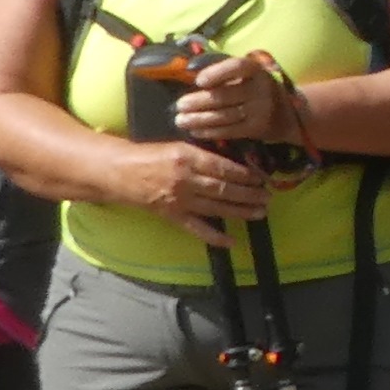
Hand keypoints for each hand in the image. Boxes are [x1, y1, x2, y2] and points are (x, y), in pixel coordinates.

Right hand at [117, 137, 275, 246]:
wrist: (121, 172)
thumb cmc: (151, 156)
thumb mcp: (178, 147)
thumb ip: (203, 155)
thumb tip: (233, 163)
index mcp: (187, 158)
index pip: (222, 168)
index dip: (244, 174)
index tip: (260, 177)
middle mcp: (185, 180)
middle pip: (223, 189)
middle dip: (249, 194)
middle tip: (267, 196)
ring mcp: (179, 200)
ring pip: (216, 207)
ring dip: (241, 211)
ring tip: (260, 212)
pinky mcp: (173, 216)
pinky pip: (197, 228)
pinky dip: (215, 236)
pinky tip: (232, 241)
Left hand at [168, 50, 295, 150]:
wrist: (287, 112)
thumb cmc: (255, 88)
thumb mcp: (247, 74)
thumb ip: (224, 71)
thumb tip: (189, 71)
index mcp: (256, 70)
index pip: (237, 67)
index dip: (217, 73)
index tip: (198, 81)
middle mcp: (261, 89)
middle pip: (225, 96)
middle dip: (198, 102)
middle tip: (179, 106)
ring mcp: (261, 110)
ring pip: (224, 116)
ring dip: (199, 119)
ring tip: (181, 120)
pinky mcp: (257, 129)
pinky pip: (230, 131)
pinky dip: (211, 132)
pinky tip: (196, 131)